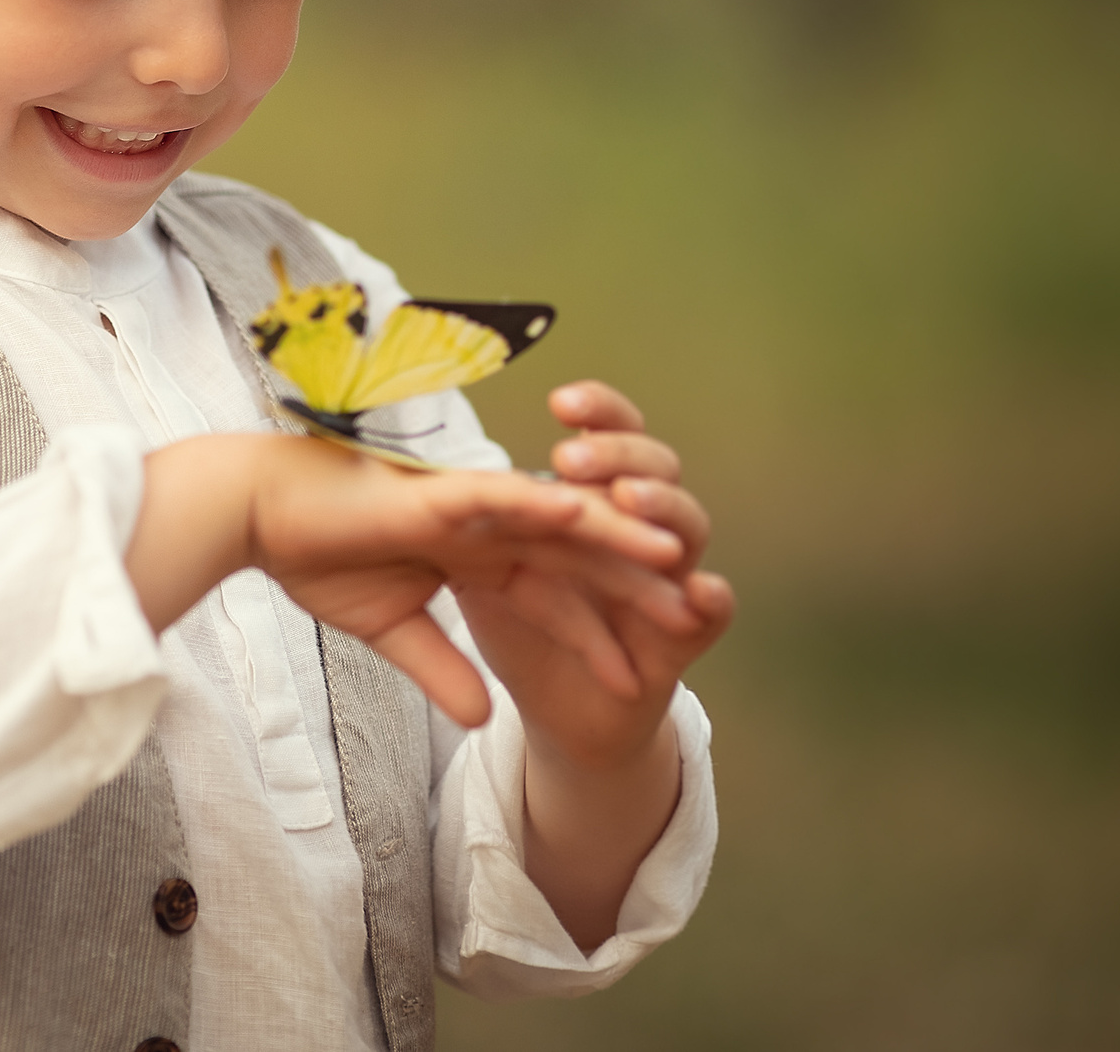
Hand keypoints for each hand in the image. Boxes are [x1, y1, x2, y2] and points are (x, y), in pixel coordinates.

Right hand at [128, 432, 694, 727]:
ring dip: (616, 540)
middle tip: (693, 618)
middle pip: (576, 558)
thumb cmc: (311, 559)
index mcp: (474, 555)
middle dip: (634, 587)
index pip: (551, 599)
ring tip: (677, 562)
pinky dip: (548, 503)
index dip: (595, 639)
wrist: (254, 517)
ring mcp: (467, 503)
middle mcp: (484, 523)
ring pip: (558, 520)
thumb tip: (479, 719)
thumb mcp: (388, 632)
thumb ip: (440, 668)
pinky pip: (505, 495)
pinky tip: (594, 515)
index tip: (639, 685)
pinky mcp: (437, 490)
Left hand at [454, 381, 733, 768]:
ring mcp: (663, 585)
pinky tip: (702, 590)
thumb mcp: (473, 585)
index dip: (597, 413)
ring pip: (686, 526)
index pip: (602, 442)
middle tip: (572, 457)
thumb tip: (407, 493)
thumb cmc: (522, 637)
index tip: (562, 400)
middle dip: (621, 454)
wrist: (562, 718)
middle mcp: (635, 537)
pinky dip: (712, 602)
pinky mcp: (678, 644)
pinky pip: (710, 616)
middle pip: (648, 470)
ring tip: (631, 501)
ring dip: (665, 510)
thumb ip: (452, 533)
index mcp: (584, 509)